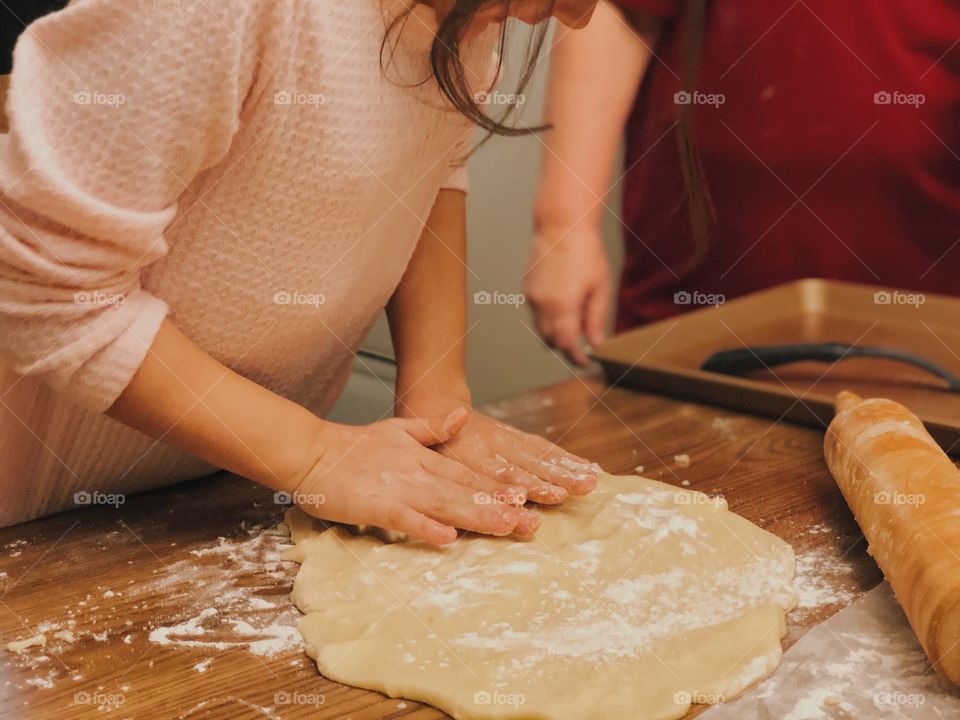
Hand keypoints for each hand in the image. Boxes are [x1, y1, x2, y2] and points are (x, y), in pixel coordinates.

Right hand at [292, 408, 537, 544]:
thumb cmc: (352, 446)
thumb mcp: (398, 430)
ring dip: (475, 516)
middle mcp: (417, 472)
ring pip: (444, 505)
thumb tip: (463, 415)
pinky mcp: (375, 505)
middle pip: (464, 492)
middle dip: (498, 508)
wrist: (311, 452)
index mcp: (424, 457)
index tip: (525, 498)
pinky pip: (404, 519)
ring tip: (504, 527)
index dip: (496, 487)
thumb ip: (432, 427)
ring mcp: (398, 488)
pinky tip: (446, 538)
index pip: (467, 474)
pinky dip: (425, 528)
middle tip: (530, 523)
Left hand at [432, 408, 599, 503]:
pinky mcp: (515, 436)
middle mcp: (494, 446)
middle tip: (583, 488)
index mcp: (471, 456)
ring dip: (568, 468)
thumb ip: (450, 488)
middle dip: (558, 478)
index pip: (504, 474)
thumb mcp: (431, 465)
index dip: (530, 485)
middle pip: (530, 464)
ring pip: (541, 454)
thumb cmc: (433, 447)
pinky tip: (587, 466)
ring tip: (592, 480)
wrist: (437, 405)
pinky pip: (542, 446)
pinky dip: (566, 457)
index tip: (553, 495)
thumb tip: (465, 519)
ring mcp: (507, 439)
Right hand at [524, 223, 610, 365]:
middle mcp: (543, 305)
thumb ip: (596, 318)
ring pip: (541, 328)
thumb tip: (595, 342)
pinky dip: (548, 317)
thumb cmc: (584, 253)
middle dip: (565, 345)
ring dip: (556, 332)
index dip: (576, 357)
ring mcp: (532, 298)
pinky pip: (536, 313)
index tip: (584, 361)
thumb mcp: (600, 287)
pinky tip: (562, 302)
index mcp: (563, 306)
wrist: (561, 227)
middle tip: (582, 343)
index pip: (567, 344)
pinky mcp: (528, 290)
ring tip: (574, 318)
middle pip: (551, 340)